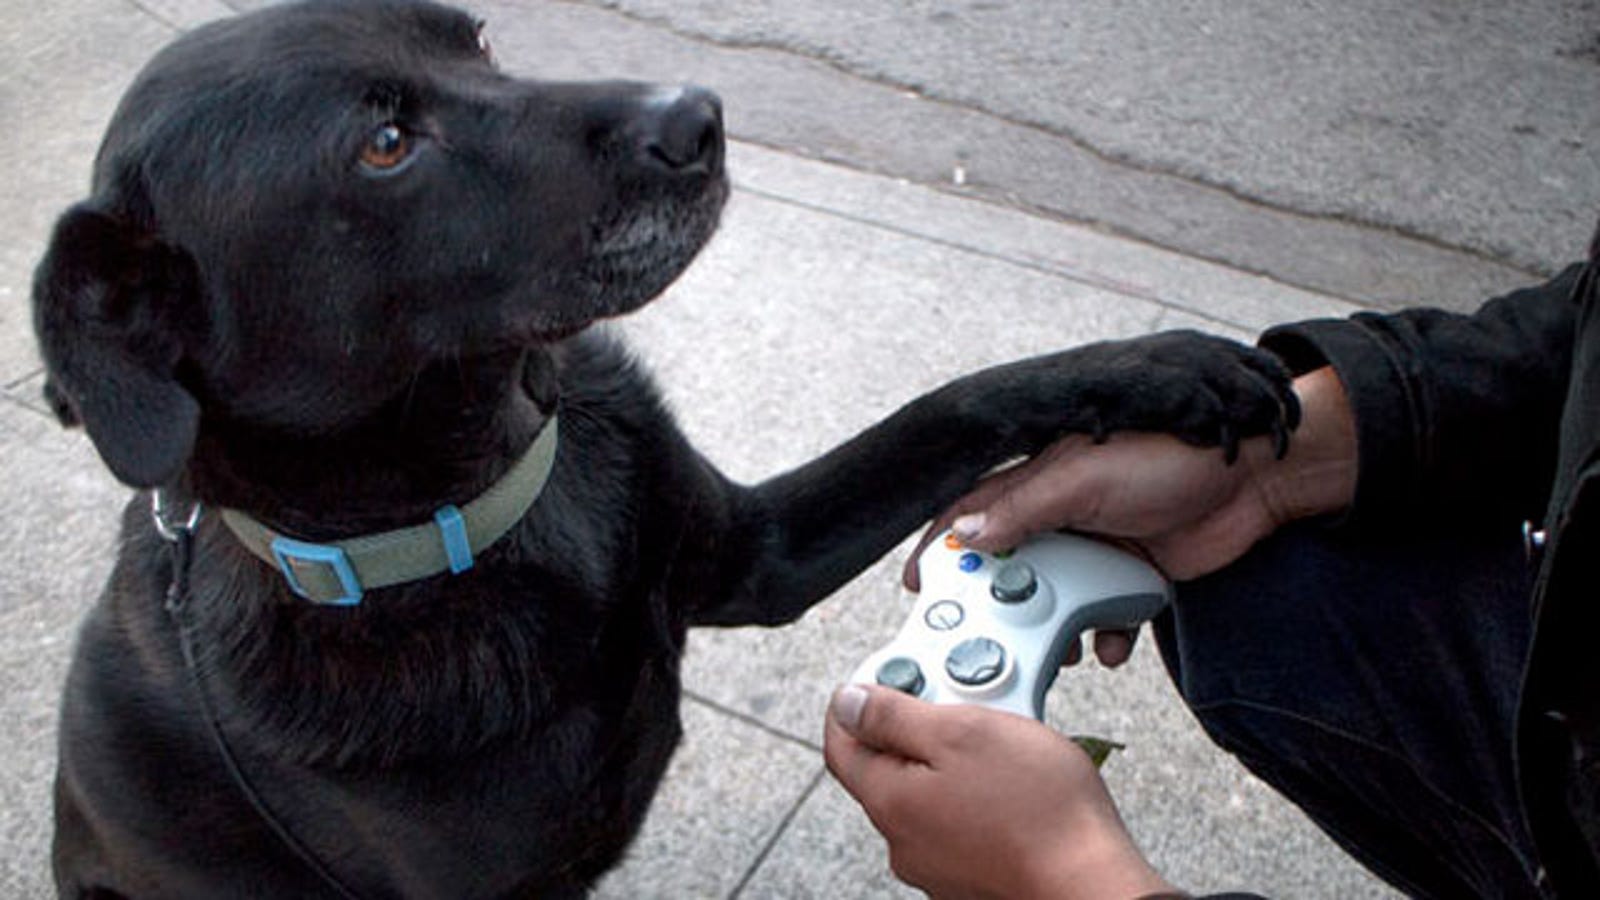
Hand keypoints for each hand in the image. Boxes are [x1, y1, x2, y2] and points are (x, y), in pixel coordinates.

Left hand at [824, 684, 1173, 899]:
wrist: (1091, 878)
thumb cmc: (1040, 807)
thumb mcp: (962, 732)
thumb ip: (894, 716)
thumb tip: (847, 702)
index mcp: (890, 801)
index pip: (841, 744)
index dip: (856, 702)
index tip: (885, 674)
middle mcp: (904, 840)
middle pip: (889, 765)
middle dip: (919, 724)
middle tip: (963, 699)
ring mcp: (938, 861)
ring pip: (930, 790)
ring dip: (953, 757)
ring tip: (1000, 736)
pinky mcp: (972, 872)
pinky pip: (960, 817)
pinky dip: (976, 791)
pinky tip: (1012, 780)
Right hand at [904, 367, 1355, 664]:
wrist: (1257, 475)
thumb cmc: (1171, 454)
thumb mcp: (1086, 478)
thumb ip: (1026, 506)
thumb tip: (966, 535)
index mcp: (1040, 480)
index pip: (972, 514)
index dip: (940, 547)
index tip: (916, 585)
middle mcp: (1062, 513)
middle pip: (1009, 564)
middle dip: (996, 603)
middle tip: (986, 637)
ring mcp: (1098, 544)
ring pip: (1055, 597)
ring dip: (1052, 627)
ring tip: (1057, 649)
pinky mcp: (1134, 573)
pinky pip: (1104, 613)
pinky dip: (1104, 634)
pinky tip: (1112, 647)